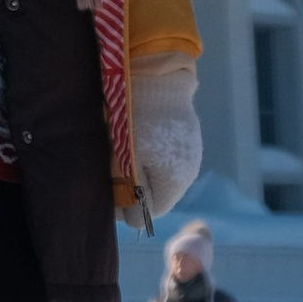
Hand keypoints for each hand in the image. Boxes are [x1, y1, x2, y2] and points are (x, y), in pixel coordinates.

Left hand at [130, 57, 201, 217]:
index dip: (128, 204)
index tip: (111, 187)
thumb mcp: (126, 160)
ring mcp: (191, 155)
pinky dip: (154, 156)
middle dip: (136, 189)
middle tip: (115, 169)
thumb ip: (132, 192)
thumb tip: (135, 223)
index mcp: (174, 182)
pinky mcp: (189, 140)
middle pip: (157, 196)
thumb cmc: (135, 121)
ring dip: (144, 172)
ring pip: (162, 177)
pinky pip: (169, 159)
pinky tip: (141, 140)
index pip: (149, 213)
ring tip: (127, 151)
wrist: (155, 77)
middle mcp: (188, 173)